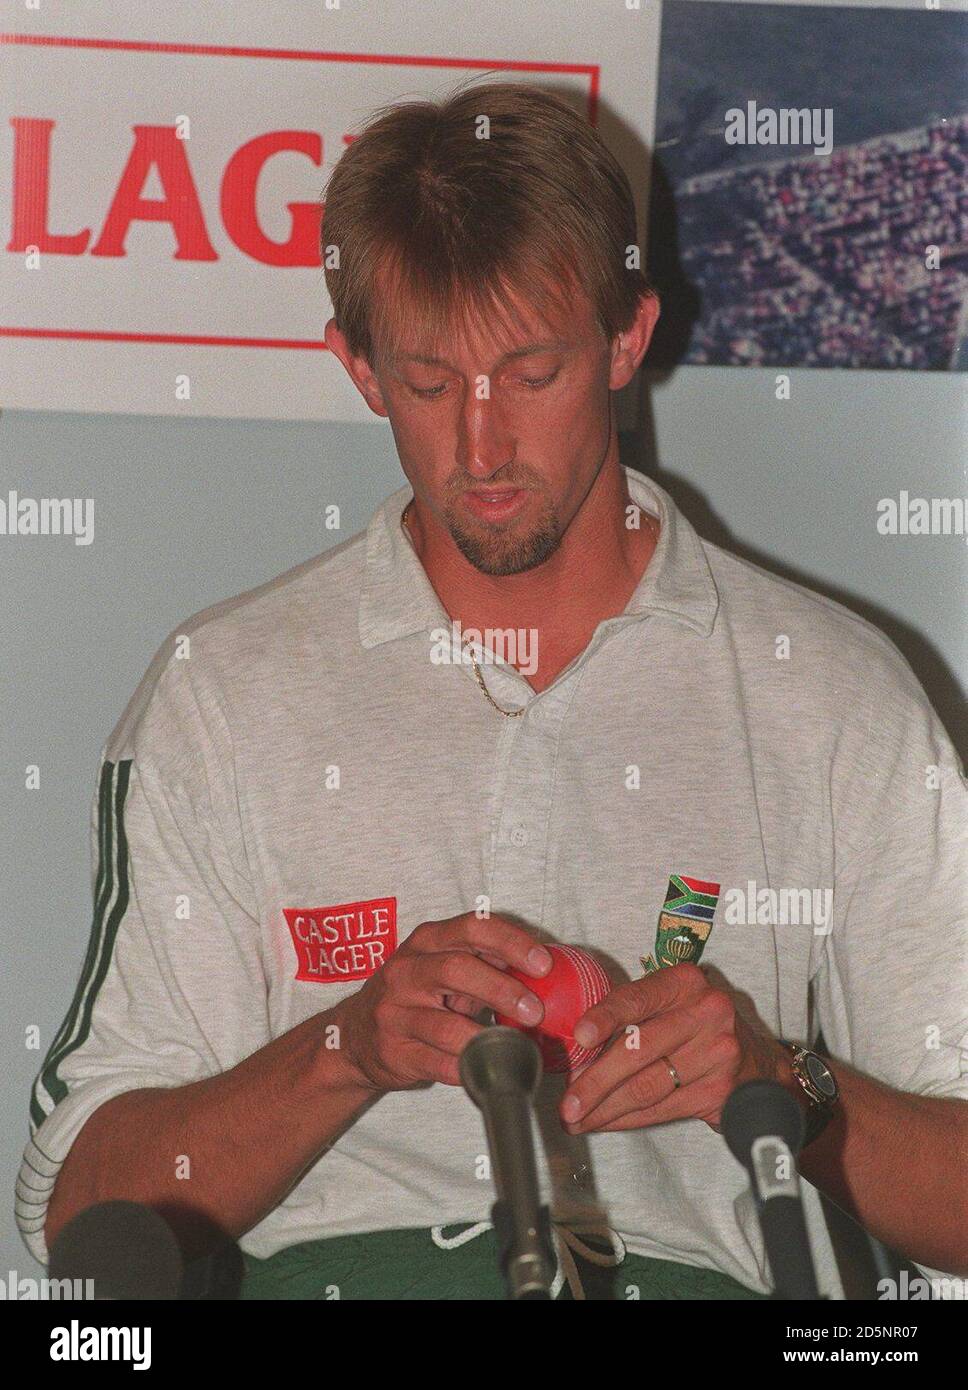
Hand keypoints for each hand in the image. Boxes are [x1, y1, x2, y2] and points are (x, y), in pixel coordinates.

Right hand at [337, 912, 552, 1091]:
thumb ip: (485, 961)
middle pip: (456, 969)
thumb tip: (543, 964)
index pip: (472, 928)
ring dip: (487, 1038)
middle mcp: (406, 971)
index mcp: (426, 941)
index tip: (544, 964)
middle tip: (535, 1011)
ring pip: (445, 1025)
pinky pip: (438, 1064)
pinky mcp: (393, 1052)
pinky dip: (468, 1068)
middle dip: (502, 990)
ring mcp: (395, 1013)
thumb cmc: (415, 995)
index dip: (511, 942)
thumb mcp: (443, 966)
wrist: (355, 1036)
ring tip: (515, 1046)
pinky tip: (487, 1069)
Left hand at [558, 962, 783, 1134]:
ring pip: (646, 1086)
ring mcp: (717, 1052)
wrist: (756, 1062)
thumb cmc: (696, 1028)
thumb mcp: (670, 1005)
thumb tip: (575, 1050)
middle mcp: (705, 1012)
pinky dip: (628, 1119)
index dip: (604, 1017)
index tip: (578, 1037)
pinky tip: (607, 1122)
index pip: (636, 998)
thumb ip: (629, 1016)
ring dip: (605, 1107)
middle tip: (567, 1103)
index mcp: (684, 982)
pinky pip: (662, 1109)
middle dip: (594, 1081)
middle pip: (637, 1050)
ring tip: (577, 1118)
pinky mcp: (720, 1090)